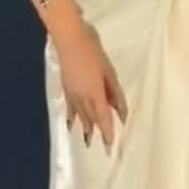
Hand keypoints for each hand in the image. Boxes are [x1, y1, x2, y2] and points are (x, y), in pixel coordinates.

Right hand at [55, 22, 127, 151]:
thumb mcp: (108, 72)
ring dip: (85, 128)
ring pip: (81, 115)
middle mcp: (82, 99)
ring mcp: (72, 94)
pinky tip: (70, 124)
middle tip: (103, 147)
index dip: (107, 133)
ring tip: (88, 140)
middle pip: (92, 119)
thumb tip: (121, 111)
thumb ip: (115, 93)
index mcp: (95, 94)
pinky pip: (70, 107)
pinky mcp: (66, 88)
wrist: (69, 40)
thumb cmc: (92, 53)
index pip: (103, 119)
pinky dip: (72, 117)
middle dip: (97, 132)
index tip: (111, 147)